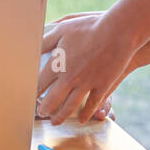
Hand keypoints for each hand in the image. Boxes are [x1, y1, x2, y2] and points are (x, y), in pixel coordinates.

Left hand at [35, 10, 141, 124]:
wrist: (117, 31)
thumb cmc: (89, 27)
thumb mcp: (63, 29)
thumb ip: (46, 41)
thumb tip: (32, 47)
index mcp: (58, 64)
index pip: (40, 84)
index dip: (34, 92)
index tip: (31, 96)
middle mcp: (70, 78)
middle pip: (52, 100)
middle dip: (44, 109)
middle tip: (41, 112)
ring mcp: (86, 84)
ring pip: (69, 107)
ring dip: (60, 116)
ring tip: (55, 121)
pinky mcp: (102, 86)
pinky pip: (91, 105)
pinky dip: (86, 114)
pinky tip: (81, 119)